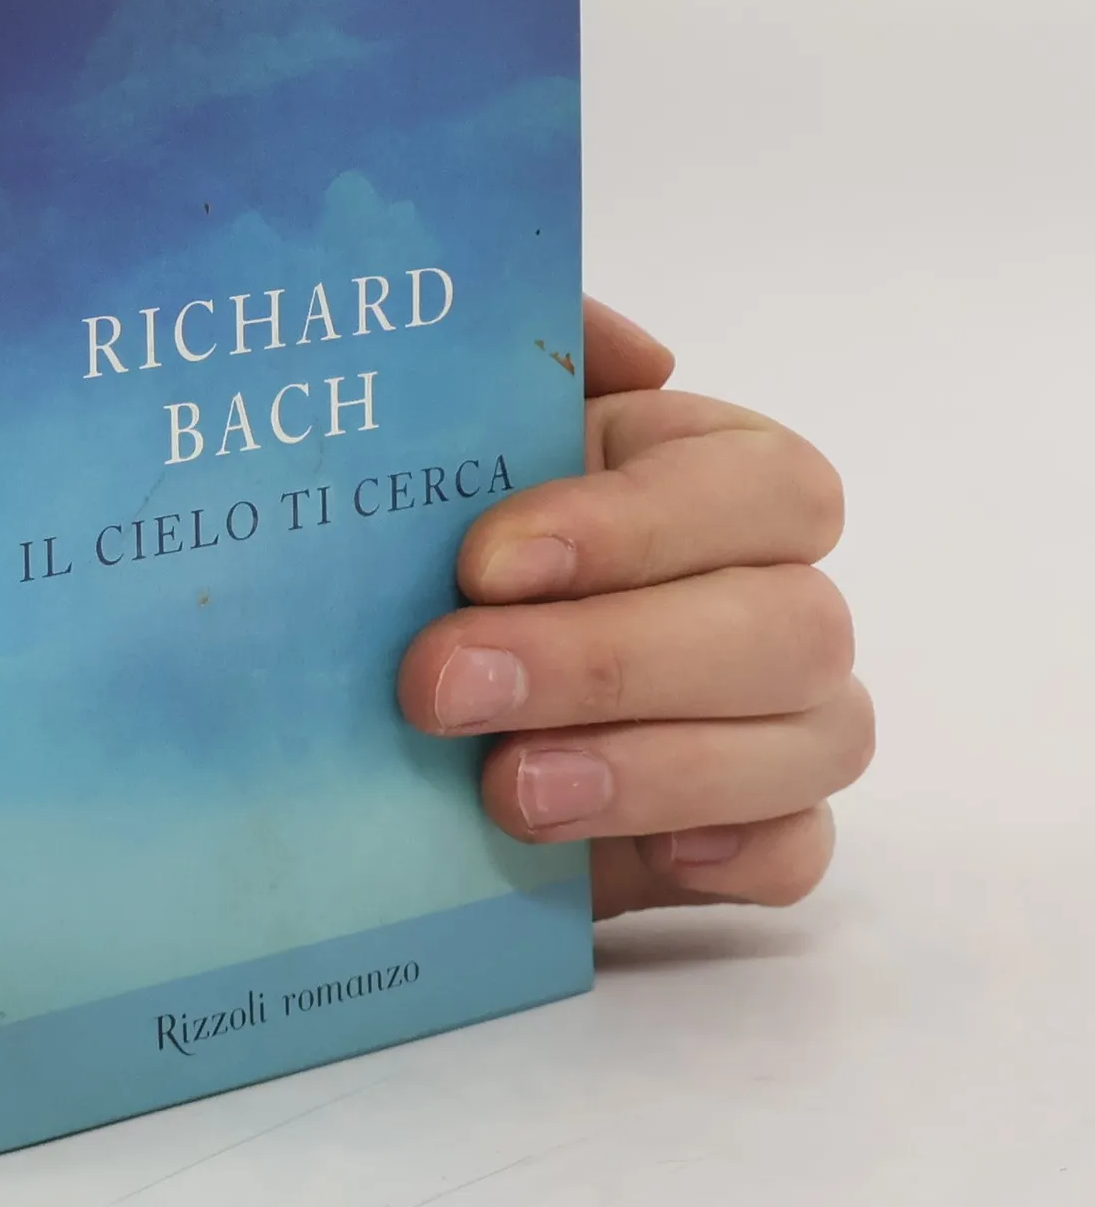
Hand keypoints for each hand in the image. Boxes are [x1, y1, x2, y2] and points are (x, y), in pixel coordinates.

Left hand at [396, 300, 870, 916]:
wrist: (392, 701)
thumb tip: (641, 353)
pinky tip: (630, 853)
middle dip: (607, 660)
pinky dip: (729, 851)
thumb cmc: (436, 549)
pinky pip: (797, 851)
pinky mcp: (755, 831)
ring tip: (504, 791)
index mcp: (708, 476)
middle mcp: (770, 589)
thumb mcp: (455, 438)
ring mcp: (784, 718)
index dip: (635, 524)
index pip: (759, 485)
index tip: (482, 562)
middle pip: (790, 623)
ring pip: (815, 738)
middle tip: (444, 684)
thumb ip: (536, 354)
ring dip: (654, 768)